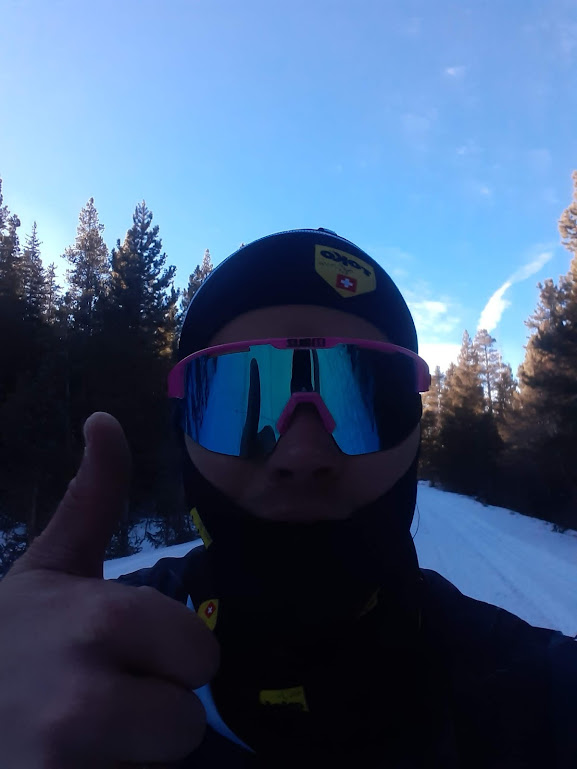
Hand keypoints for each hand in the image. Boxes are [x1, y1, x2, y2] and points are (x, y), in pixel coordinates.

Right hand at [0, 412, 218, 768]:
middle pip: (183, 726)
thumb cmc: (4, 636)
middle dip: (150, 717)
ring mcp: (59, 767)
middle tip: (95, 702)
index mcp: (99, 620)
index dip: (171, 659)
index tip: (125, 654)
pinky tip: (59, 765)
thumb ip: (92, 497)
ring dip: (124, 759)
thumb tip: (105, 418)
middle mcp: (82, 699)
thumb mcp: (48, 565)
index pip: (203, 656)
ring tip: (74, 739)